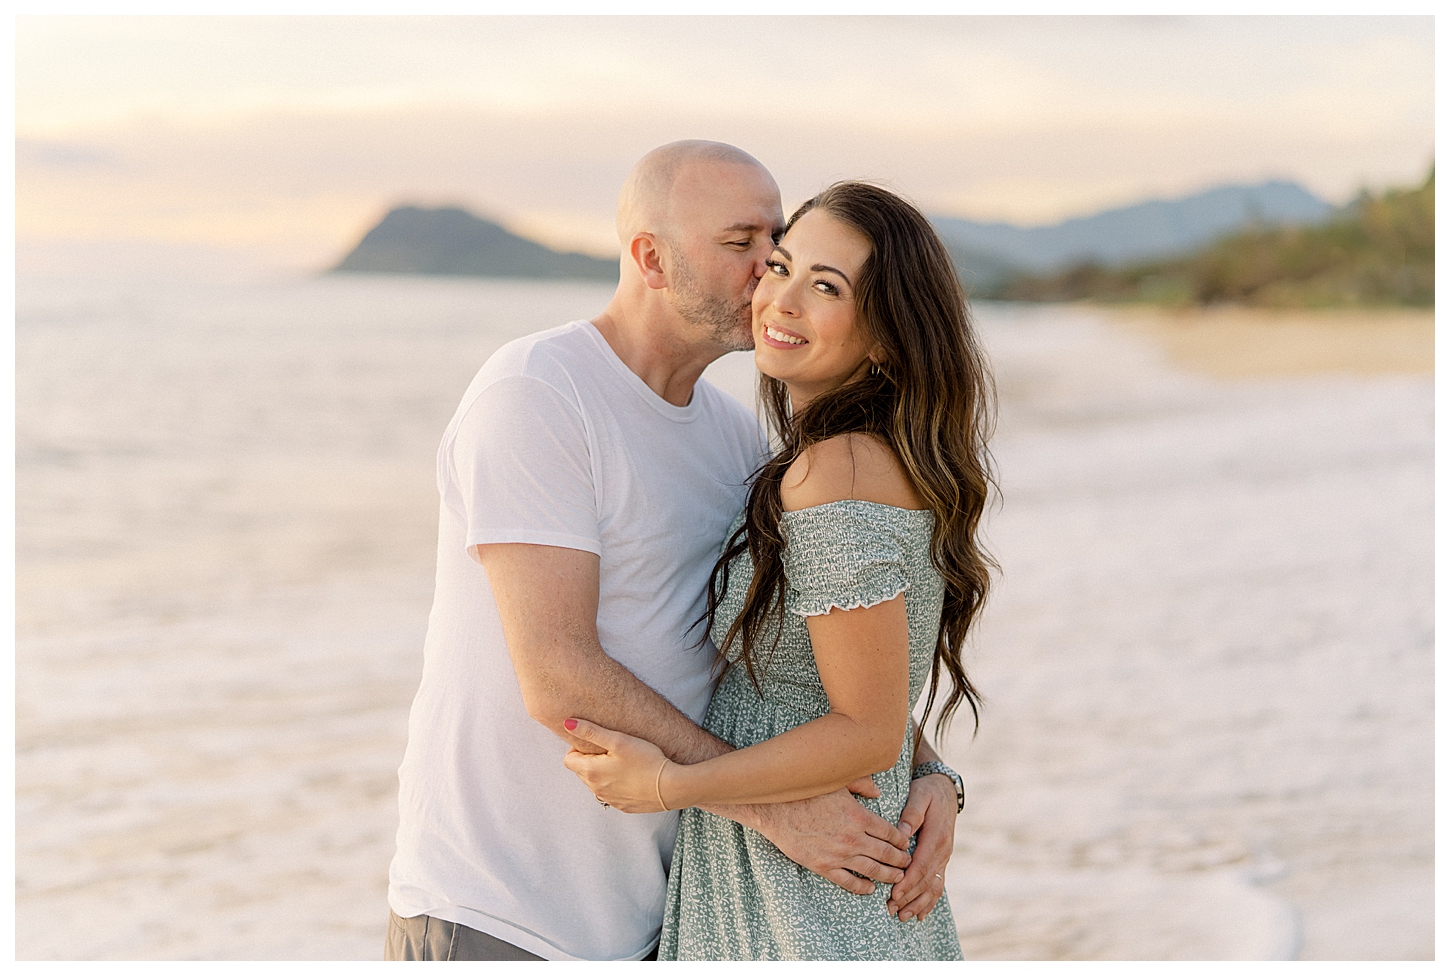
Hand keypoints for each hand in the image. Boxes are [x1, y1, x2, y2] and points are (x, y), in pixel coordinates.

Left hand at [561, 718, 671, 813]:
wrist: (672, 787)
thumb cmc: (647, 761)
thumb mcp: (618, 740)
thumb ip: (590, 731)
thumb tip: (567, 723)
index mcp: (591, 772)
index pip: (568, 760)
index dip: (579, 748)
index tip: (597, 742)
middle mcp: (596, 790)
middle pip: (581, 771)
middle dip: (591, 759)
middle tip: (612, 750)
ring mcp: (609, 800)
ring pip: (596, 783)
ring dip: (603, 772)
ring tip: (624, 762)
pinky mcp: (622, 806)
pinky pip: (611, 793)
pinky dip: (616, 784)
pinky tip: (632, 776)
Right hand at [748, 789, 911, 894]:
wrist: (776, 809)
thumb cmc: (806, 792)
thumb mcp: (837, 781)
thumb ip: (861, 784)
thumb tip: (879, 791)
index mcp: (859, 816)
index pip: (890, 832)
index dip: (902, 840)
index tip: (907, 843)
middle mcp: (853, 838)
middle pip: (886, 853)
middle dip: (901, 860)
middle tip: (909, 863)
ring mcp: (839, 855)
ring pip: (872, 870)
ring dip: (888, 875)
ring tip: (897, 878)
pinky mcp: (823, 867)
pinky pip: (848, 882)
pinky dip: (862, 887)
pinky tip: (870, 888)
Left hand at [886, 773, 956, 920]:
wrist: (945, 790)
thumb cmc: (928, 792)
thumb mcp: (920, 795)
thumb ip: (911, 813)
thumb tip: (901, 833)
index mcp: (936, 837)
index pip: (921, 865)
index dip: (908, 882)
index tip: (894, 894)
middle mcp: (942, 851)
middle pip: (925, 880)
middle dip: (908, 897)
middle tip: (890, 909)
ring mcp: (944, 857)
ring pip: (932, 887)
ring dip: (917, 903)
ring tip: (901, 916)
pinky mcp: (941, 860)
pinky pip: (937, 884)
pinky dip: (929, 901)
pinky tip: (919, 915)